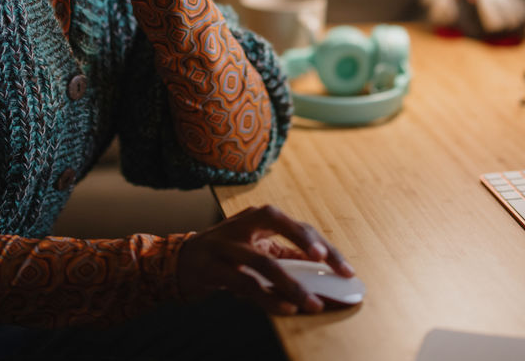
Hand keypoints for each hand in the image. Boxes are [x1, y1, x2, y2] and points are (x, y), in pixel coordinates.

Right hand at [177, 205, 353, 314]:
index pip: (298, 226)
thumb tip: (320, 272)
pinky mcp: (213, 269)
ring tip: (312, 303)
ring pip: (265, 262)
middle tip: (333, 270)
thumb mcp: (254, 247)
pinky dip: (268, 297)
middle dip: (311, 246)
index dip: (324, 246)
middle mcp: (242, 224)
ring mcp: (226, 245)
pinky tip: (285, 307)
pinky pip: (245, 284)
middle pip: (282, 226)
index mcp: (258, 217)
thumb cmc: (225, 254)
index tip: (345, 269)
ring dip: (292, 285)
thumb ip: (283, 255)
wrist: (179, 263)